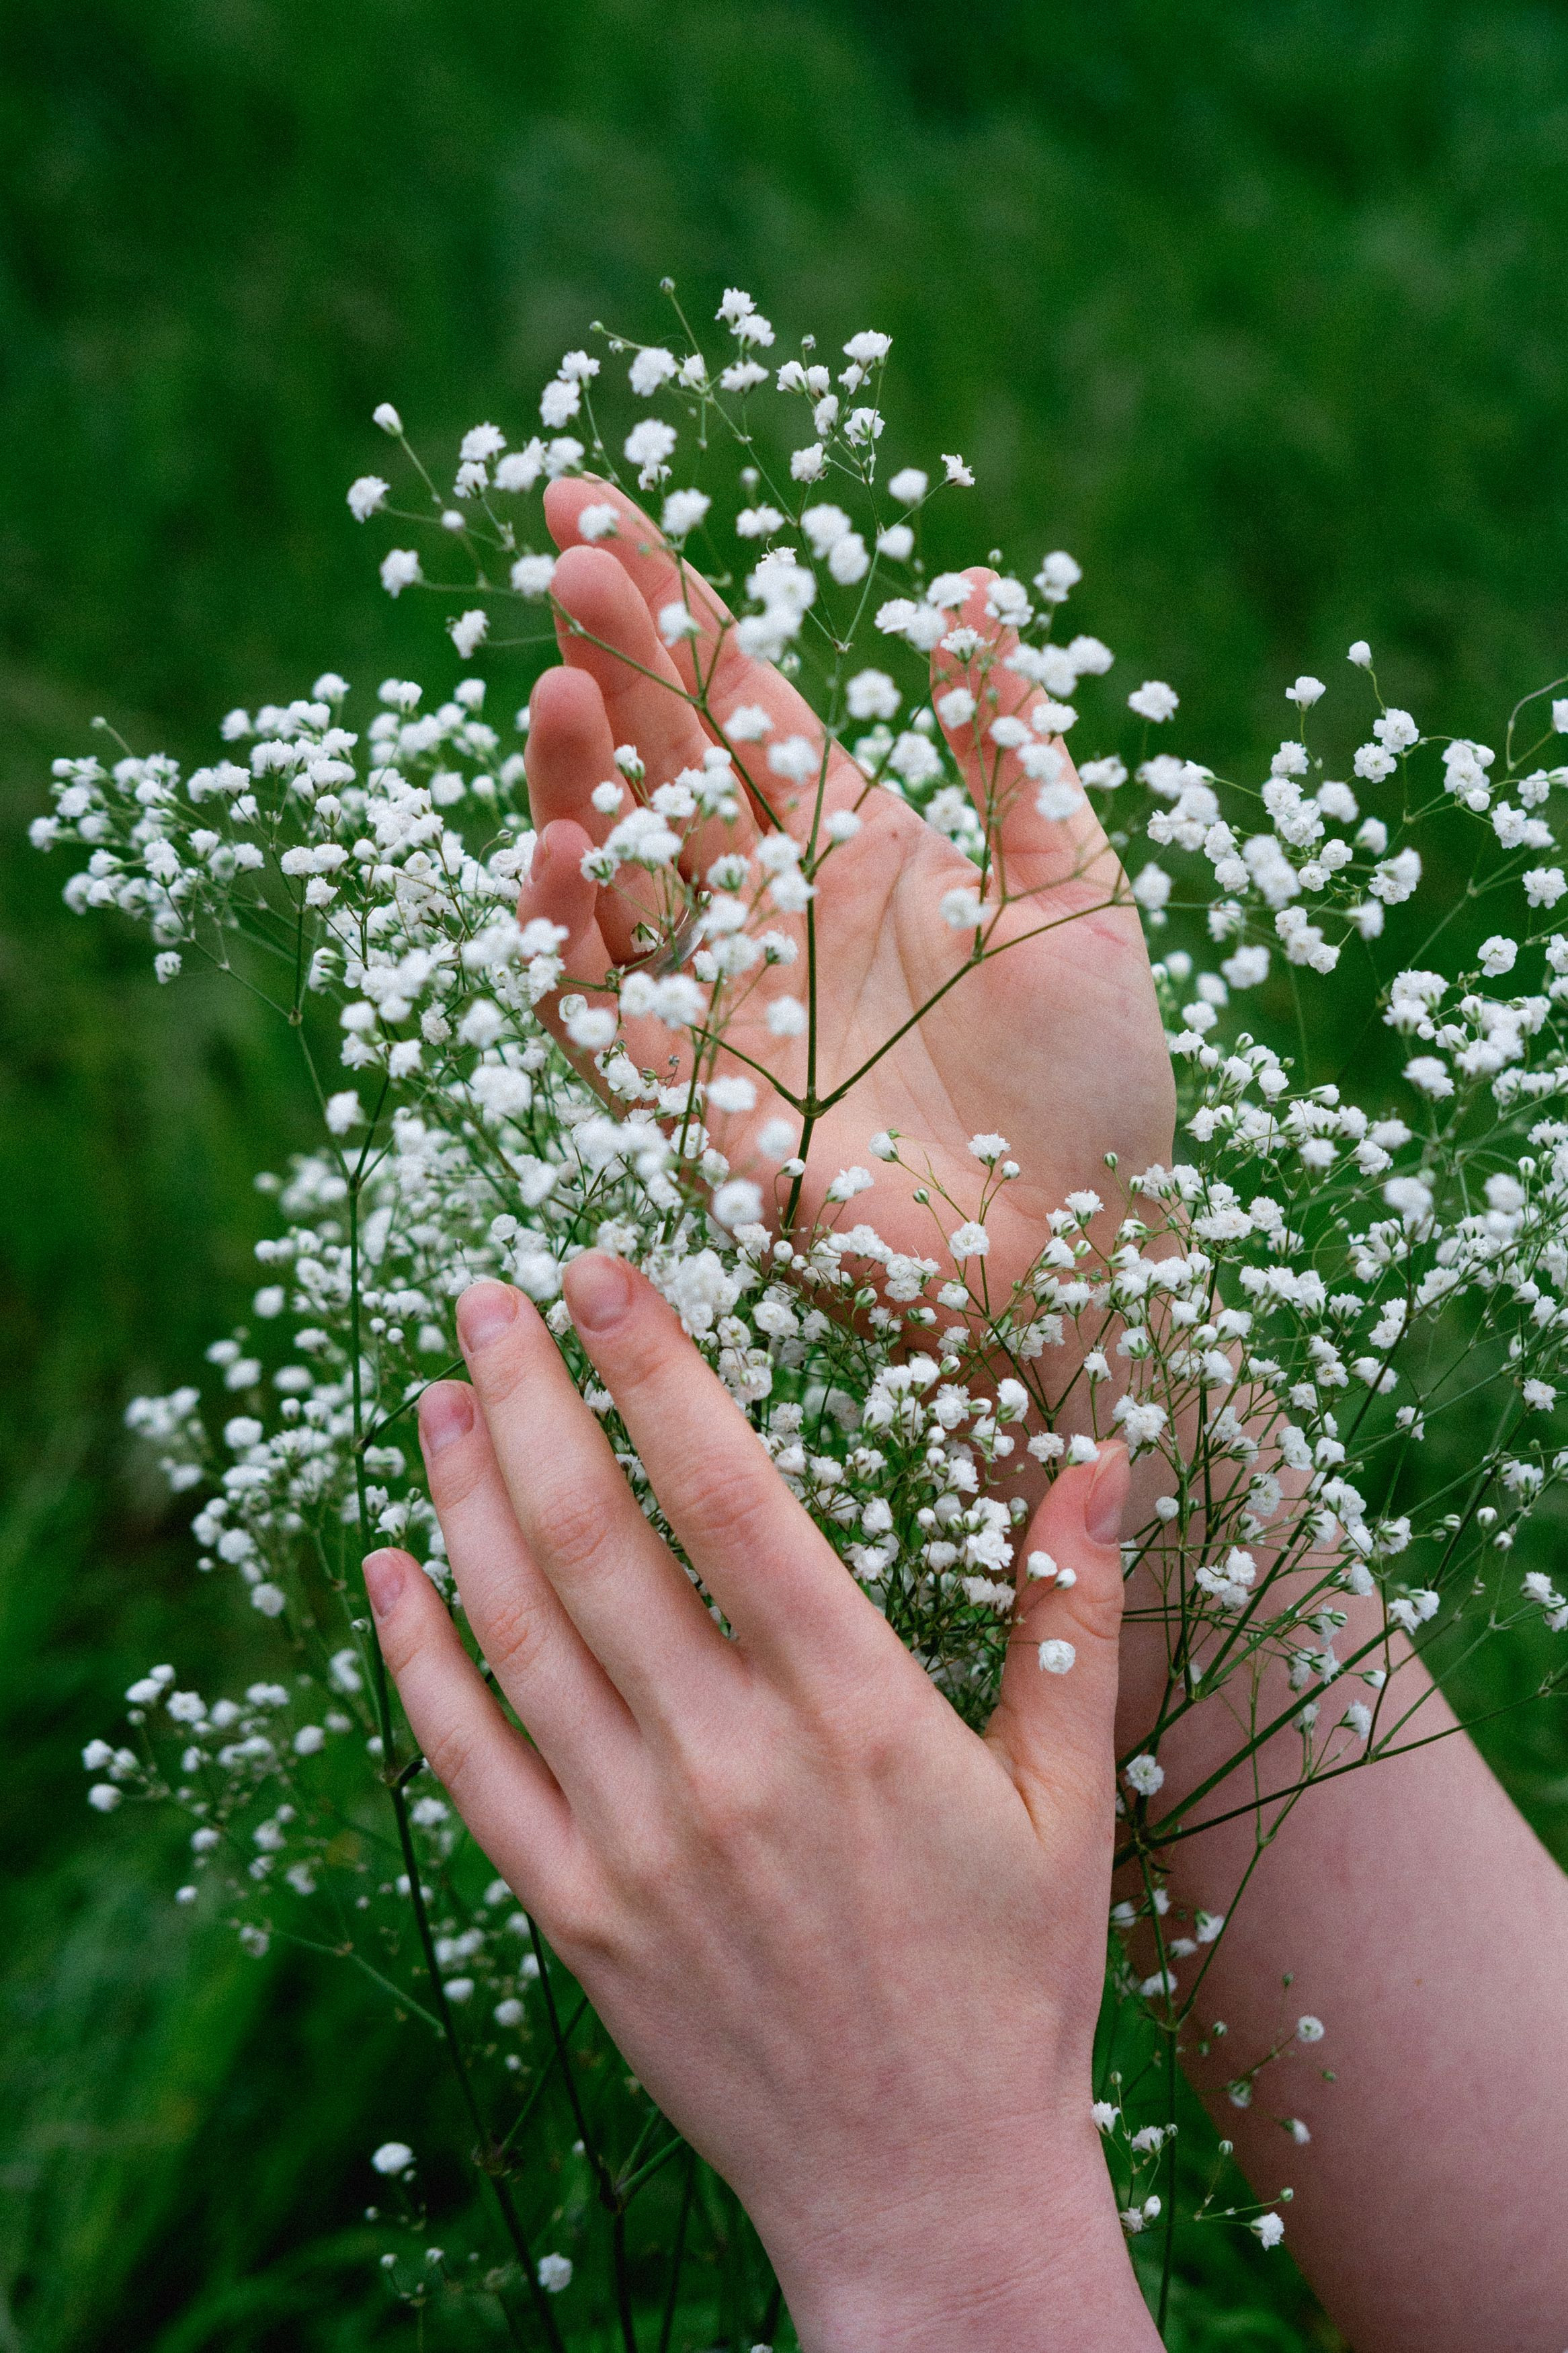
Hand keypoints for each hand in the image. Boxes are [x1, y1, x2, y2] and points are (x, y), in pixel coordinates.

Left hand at [366, 1256, 1160, 2350]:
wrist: (928, 2192)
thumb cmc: (1013, 1983)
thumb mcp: (1073, 1799)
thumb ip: (1071, 1618)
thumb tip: (1102, 1455)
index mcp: (856, 1715)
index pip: (726, 1495)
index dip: (655, 1368)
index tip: (601, 1269)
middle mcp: (730, 1764)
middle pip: (594, 1538)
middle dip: (529, 1396)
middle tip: (481, 1293)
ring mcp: (637, 1844)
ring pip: (519, 1632)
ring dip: (463, 1497)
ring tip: (435, 1391)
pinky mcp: (577, 1917)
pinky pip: (471, 1765)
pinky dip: (418, 1660)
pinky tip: (390, 1570)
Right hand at [520, 480, 1173, 1317]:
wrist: (1087, 1252)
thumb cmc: (1092, 1083)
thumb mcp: (1072, 890)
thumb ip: (1009, 747)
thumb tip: (976, 586)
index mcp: (848, 843)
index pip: (736, 700)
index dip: (669, 604)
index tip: (591, 498)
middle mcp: (763, 910)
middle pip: (660, 763)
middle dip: (611, 659)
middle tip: (568, 556)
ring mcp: (717, 1003)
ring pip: (610, 870)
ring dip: (575, 779)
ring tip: (563, 686)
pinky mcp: (687, 1105)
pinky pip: (595, 1009)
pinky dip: (566, 934)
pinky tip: (565, 850)